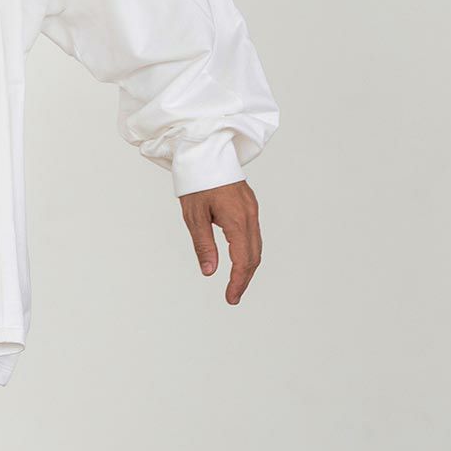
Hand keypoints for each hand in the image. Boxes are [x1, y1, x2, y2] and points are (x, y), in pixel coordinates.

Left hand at [179, 180, 261, 303]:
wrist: (205, 152)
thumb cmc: (196, 181)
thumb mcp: (194, 216)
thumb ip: (203, 245)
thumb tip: (209, 272)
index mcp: (237, 219)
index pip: (243, 259)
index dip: (238, 281)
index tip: (231, 298)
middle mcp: (250, 215)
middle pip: (254, 256)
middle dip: (244, 278)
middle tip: (233, 297)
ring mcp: (252, 210)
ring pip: (256, 246)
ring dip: (248, 267)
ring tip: (235, 283)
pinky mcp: (249, 206)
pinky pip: (254, 235)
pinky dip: (248, 252)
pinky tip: (239, 261)